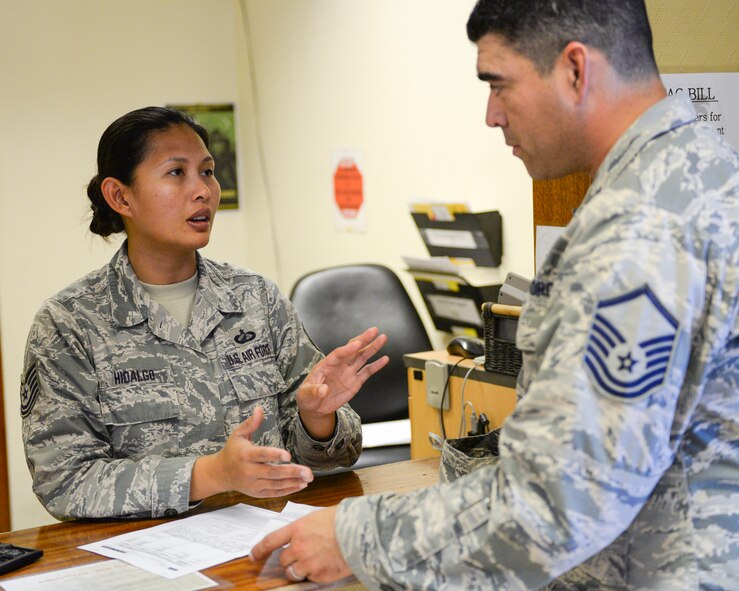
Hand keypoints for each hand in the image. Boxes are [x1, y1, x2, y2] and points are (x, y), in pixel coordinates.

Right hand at [190, 407, 313, 499]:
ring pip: (275, 484)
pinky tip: (301, 485)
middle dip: (291, 472)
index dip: (275, 455)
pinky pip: (274, 493)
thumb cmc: (233, 450)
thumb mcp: (238, 434)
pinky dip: (288, 490)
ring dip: (293, 482)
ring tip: (308, 478)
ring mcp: (253, 484)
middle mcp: (249, 471)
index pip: (262, 455)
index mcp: (245, 455)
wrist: (221, 473)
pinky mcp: (257, 493)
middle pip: (272, 472)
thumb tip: (260, 408)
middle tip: (308, 471)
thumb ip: (251, 423)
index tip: (289, 455)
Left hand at [250, 506, 350, 582]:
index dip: (259, 550)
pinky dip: (316, 574)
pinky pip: (311, 578)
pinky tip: (326, 564)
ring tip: (314, 561)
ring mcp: (308, 563)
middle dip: (288, 560)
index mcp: (297, 529)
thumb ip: (304, 528)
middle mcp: (299, 547)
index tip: (253, 555)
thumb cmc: (343, 520)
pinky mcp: (319, 575)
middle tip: (300, 555)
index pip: (270, 541)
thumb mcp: (318, 517)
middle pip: (282, 560)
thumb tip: (299, 536)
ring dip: (299, 569)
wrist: (361, 531)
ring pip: (293, 572)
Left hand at [298, 327, 388, 422]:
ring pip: (362, 357)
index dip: (347, 349)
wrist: (315, 407)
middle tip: (374, 330)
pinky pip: (367, 372)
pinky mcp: (355, 382)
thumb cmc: (307, 396)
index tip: (357, 344)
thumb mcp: (306, 394)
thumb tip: (323, 390)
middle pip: (353, 350)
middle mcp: (339, 365)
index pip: (338, 354)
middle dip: (363, 340)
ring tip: (383, 338)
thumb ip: (314, 391)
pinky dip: (376, 365)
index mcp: (326, 364)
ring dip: (372, 348)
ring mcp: (348, 373)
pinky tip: (384, 359)